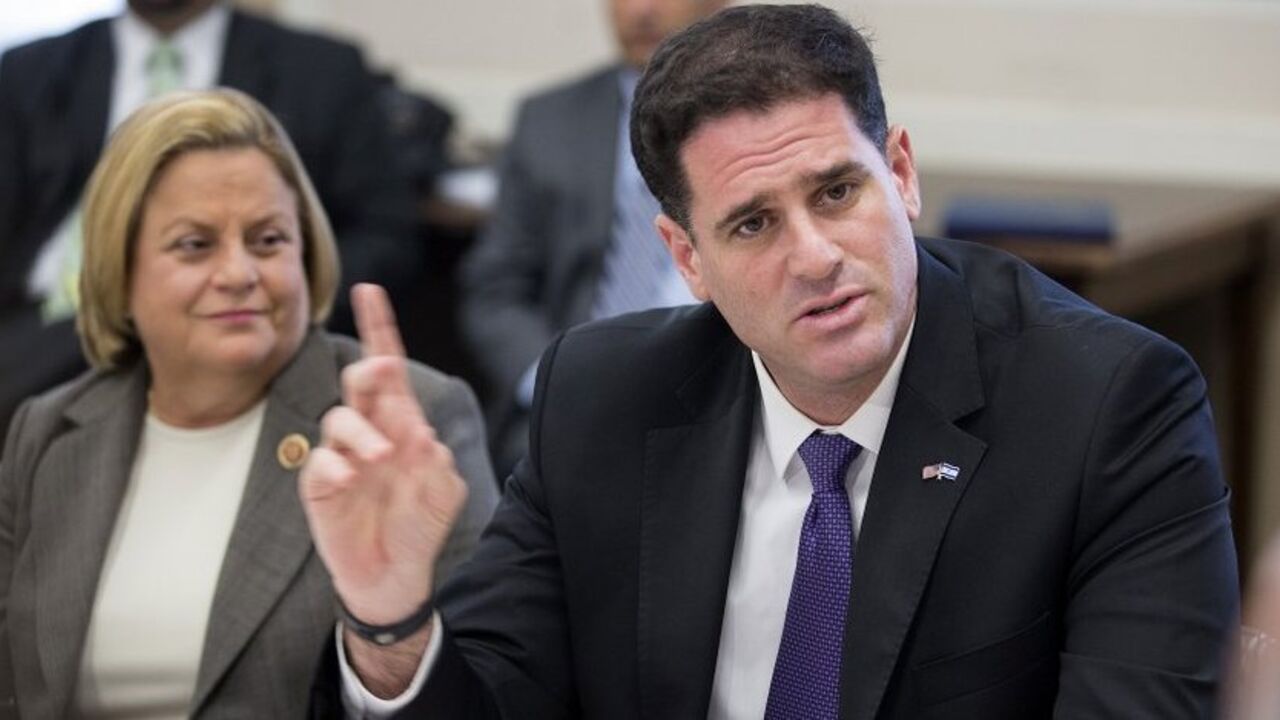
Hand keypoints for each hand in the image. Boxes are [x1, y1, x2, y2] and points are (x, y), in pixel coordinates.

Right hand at [300, 284, 467, 624]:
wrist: (396, 576)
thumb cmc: (419, 525)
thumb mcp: (444, 492)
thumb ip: (436, 461)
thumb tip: (417, 431)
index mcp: (402, 421)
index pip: (389, 367)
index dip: (379, 328)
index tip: (370, 290)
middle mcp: (370, 430)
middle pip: (359, 381)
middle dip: (368, 370)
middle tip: (382, 373)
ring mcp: (342, 456)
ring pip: (338, 418)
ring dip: (362, 431)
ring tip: (382, 457)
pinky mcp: (319, 486)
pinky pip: (319, 462)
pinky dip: (335, 467)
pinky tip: (350, 481)